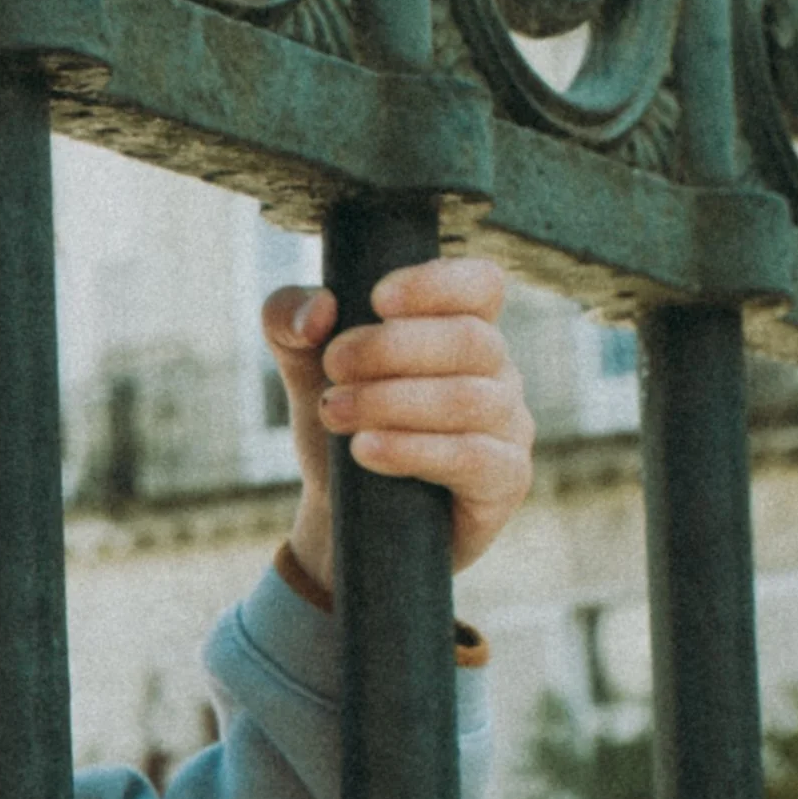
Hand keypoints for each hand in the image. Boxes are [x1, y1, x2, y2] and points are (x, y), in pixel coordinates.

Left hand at [264, 256, 533, 594]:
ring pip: (469, 399)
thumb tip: (318, 310)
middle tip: (334, 367)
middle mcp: (496, 371)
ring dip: (392, 401)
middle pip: (469, 339)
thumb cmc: (341, 423)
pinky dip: (412, 450)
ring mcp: (508, 426)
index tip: (376, 301)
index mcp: (461, 327)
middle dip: (391, 349)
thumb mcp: (301, 365)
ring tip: (334, 412)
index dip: (436, 284)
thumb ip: (289, 321)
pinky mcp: (504, 481)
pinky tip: (366, 450)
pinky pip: (472, 457)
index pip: (480, 284)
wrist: (341, 514)